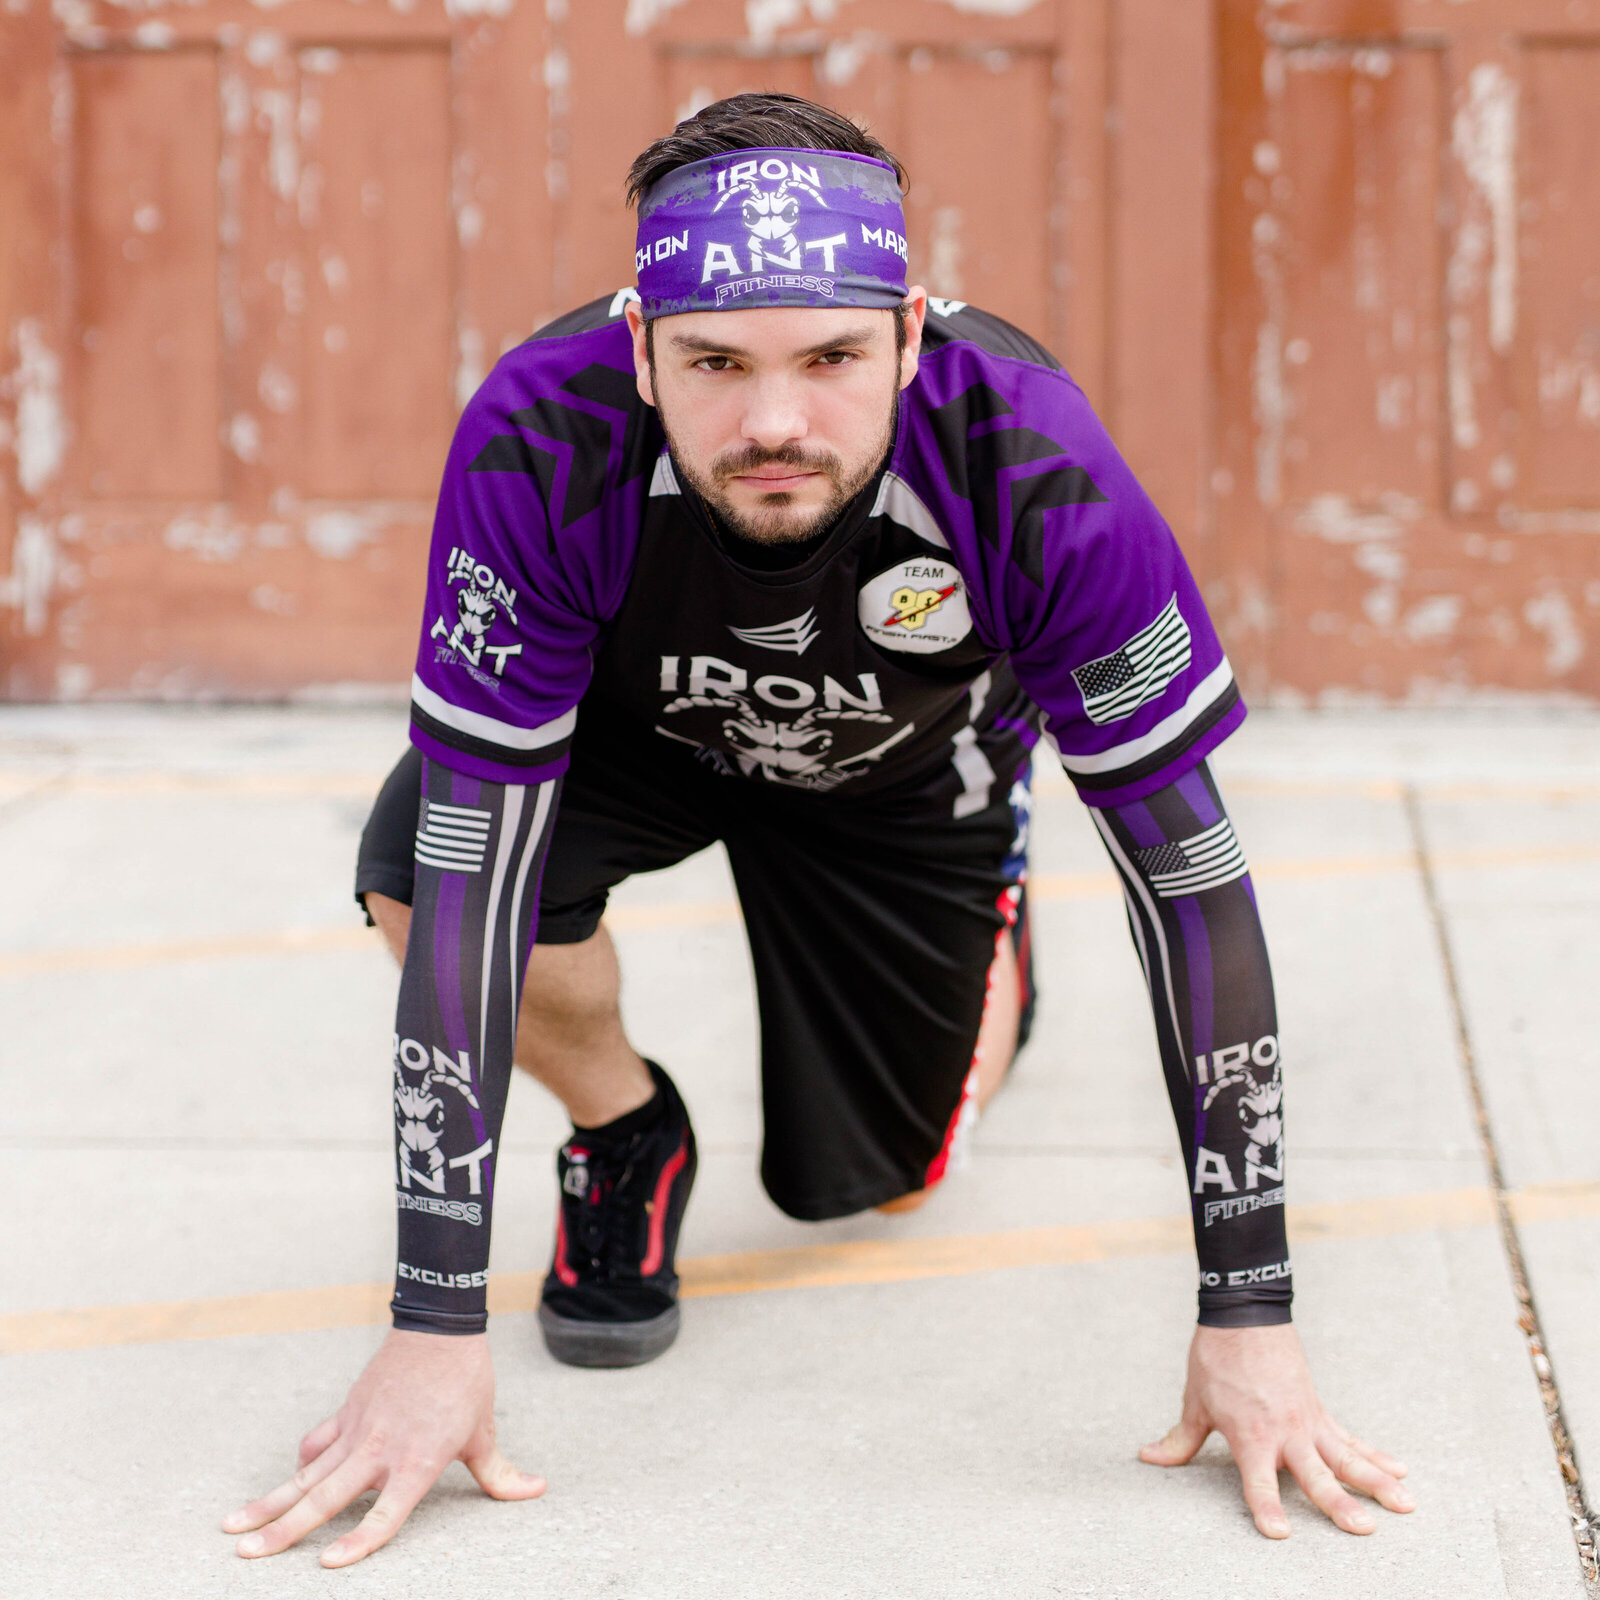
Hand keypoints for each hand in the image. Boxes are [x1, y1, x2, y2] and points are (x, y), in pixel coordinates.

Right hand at [222, 1328, 544, 1566]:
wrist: (441, 1327)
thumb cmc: (467, 1383)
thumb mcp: (484, 1432)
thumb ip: (500, 1473)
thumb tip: (536, 1490)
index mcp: (417, 1461)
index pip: (385, 1512)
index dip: (359, 1540)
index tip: (328, 1564)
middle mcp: (380, 1449)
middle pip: (326, 1497)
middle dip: (284, 1529)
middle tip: (247, 1556)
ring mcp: (358, 1429)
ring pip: (307, 1474)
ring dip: (270, 1502)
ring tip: (233, 1530)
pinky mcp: (348, 1411)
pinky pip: (316, 1444)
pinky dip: (299, 1465)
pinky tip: (282, 1484)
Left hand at [1140, 1322, 1413, 1536]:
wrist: (1244, 1314)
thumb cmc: (1216, 1359)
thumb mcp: (1195, 1402)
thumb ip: (1180, 1439)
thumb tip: (1149, 1457)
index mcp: (1250, 1435)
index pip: (1258, 1481)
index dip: (1266, 1507)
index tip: (1279, 1533)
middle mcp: (1284, 1432)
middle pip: (1316, 1475)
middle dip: (1339, 1503)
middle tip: (1364, 1528)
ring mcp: (1307, 1421)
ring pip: (1347, 1457)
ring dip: (1376, 1481)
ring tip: (1405, 1504)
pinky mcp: (1318, 1410)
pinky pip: (1350, 1438)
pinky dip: (1375, 1455)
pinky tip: (1400, 1471)